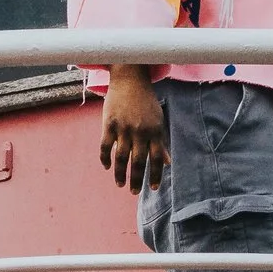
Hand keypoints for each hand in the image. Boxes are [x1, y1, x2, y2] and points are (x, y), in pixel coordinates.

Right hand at [99, 70, 168, 192]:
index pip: (156, 159)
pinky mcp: (108, 123)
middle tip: (134, 192)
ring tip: (120, 184)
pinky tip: (107, 167)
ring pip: (121, 157)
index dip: (154, 175)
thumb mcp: (158, 120)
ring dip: (120, 173)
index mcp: (154, 131)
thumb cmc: (146, 102)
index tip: (152, 188)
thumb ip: (160, 142)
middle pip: (138, 161)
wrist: (129, 79)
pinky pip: (105, 146)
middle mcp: (140, 131)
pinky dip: (105, 158)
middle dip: (136, 179)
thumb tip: (167, 163)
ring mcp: (123, 128)